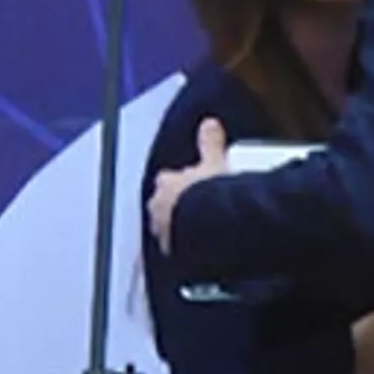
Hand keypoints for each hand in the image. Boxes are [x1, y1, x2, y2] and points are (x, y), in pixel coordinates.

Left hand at [146, 117, 230, 250]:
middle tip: (195, 207)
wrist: (206, 228)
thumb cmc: (206, 195)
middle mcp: (159, 208)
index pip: (166, 180)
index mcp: (167, 185)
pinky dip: (185, 247)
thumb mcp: (214, 163)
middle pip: (163, 205)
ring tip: (198, 231)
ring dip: (178, 227)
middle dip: (175, 205)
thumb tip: (209, 123)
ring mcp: (164, 231)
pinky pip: (178, 248)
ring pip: (167, 227)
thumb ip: (210, 142)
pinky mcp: (173, 251)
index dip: (178, 182)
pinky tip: (198, 249)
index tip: (190, 183)